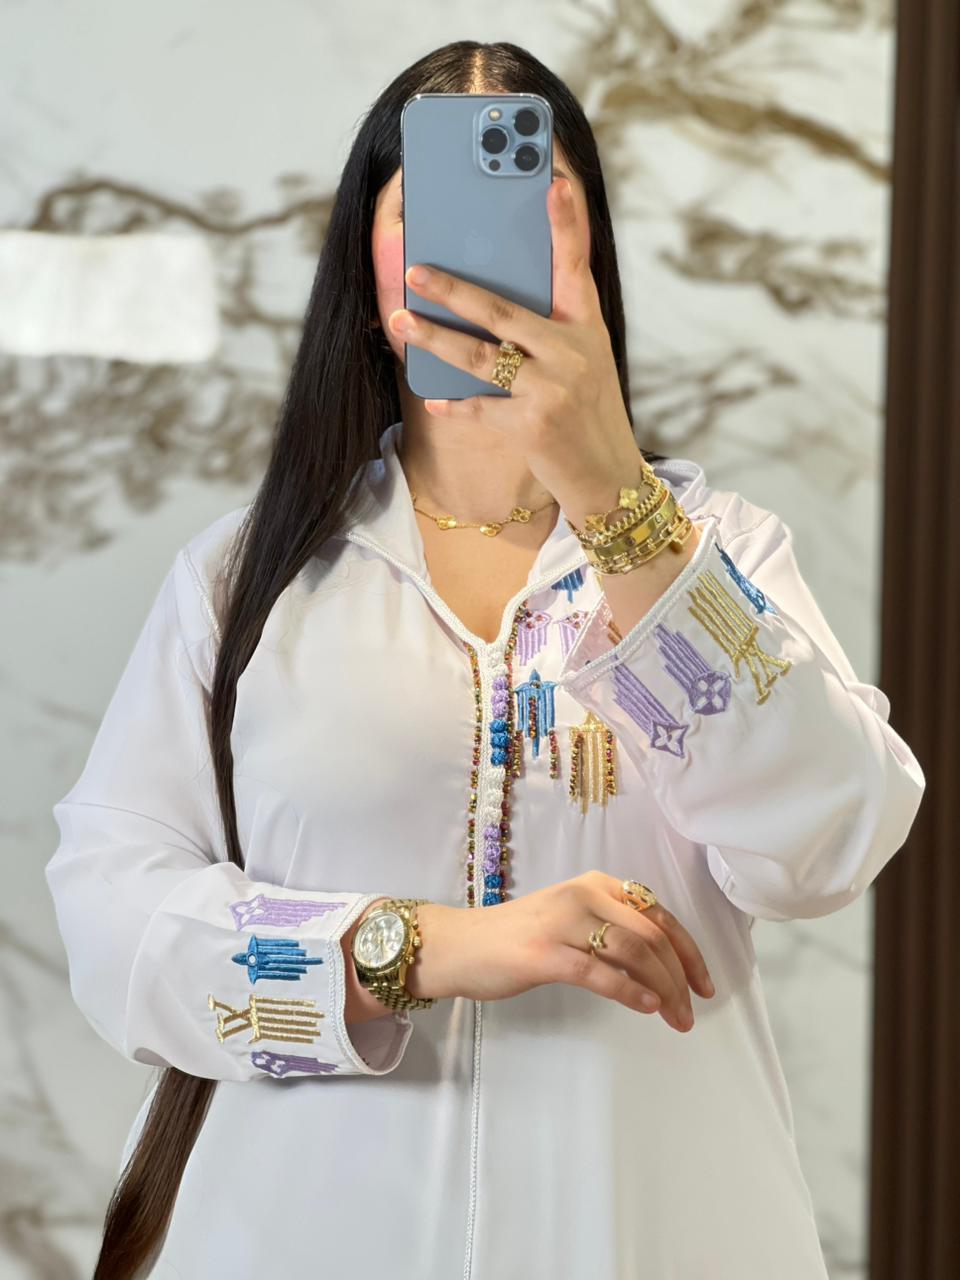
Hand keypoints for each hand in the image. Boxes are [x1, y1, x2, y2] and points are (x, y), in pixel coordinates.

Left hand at [389, 175, 645, 516]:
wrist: (609, 478)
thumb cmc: (587, 413)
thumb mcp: (584, 362)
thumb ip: (549, 330)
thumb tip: (486, 304)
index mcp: (587, 328)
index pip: (576, 266)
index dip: (566, 223)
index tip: (554, 180)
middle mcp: (573, 353)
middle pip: (502, 311)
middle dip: (454, 289)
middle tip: (416, 269)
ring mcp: (552, 390)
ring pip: (480, 357)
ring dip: (434, 338)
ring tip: (401, 320)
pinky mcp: (533, 427)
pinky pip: (480, 409)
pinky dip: (454, 405)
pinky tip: (433, 399)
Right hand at [415, 871, 715, 1034]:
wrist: (461, 945)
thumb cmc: (518, 937)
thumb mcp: (572, 919)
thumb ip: (611, 929)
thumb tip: (662, 963)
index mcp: (596, 884)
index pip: (659, 914)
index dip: (689, 951)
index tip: (704, 984)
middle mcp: (584, 895)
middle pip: (652, 935)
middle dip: (681, 976)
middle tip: (692, 1011)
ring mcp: (563, 922)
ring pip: (633, 952)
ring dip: (664, 989)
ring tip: (675, 1018)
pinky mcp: (544, 953)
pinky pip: (600, 972)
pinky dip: (631, 991)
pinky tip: (648, 1007)